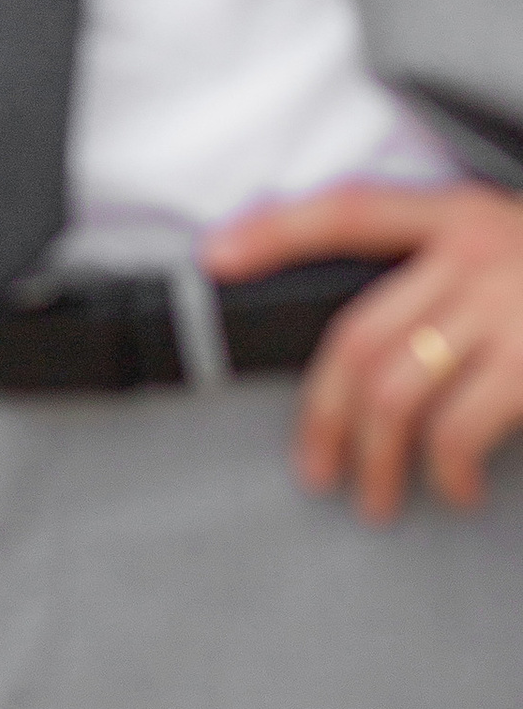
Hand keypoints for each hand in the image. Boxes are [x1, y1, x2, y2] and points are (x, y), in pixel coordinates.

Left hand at [203, 179, 522, 520]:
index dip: (275, 232)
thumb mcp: (512, 257)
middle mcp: (478, 248)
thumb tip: (365, 362)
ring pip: (396, 390)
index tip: (215, 258)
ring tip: (381, 497)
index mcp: (462, 213)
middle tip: (318, 470)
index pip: (346, 211)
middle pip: (356, 334)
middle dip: (324, 414)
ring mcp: (509, 303)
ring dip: (378, 459)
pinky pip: (460, 426)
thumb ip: (446, 282)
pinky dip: (448, 470)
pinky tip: (459, 488)